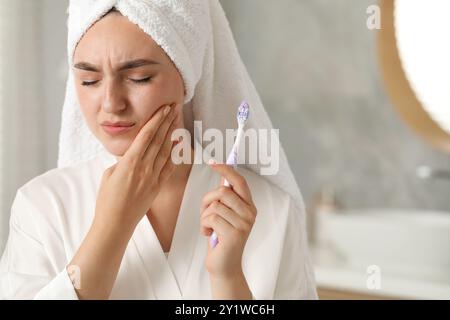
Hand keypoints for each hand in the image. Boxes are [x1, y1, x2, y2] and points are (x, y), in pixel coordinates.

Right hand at [94, 103, 178, 231]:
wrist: (115, 223)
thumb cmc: (107, 200)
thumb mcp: (109, 174)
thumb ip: (122, 162)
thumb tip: (131, 156)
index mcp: (130, 161)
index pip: (146, 135)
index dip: (156, 120)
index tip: (163, 109)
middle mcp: (144, 167)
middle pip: (159, 139)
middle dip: (167, 122)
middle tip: (174, 108)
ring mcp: (153, 177)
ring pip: (165, 151)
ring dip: (172, 134)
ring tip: (177, 121)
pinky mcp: (157, 187)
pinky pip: (168, 167)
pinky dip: (174, 154)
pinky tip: (178, 145)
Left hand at [200, 161, 256, 279]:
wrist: (224, 265)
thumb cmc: (221, 237)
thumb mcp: (224, 215)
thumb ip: (225, 198)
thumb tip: (222, 174)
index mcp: (249, 206)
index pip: (239, 182)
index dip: (226, 170)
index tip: (212, 162)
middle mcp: (250, 213)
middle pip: (223, 191)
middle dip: (207, 200)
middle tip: (205, 213)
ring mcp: (244, 224)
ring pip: (214, 205)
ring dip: (204, 216)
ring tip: (208, 227)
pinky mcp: (235, 234)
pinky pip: (210, 218)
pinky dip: (203, 226)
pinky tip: (208, 235)